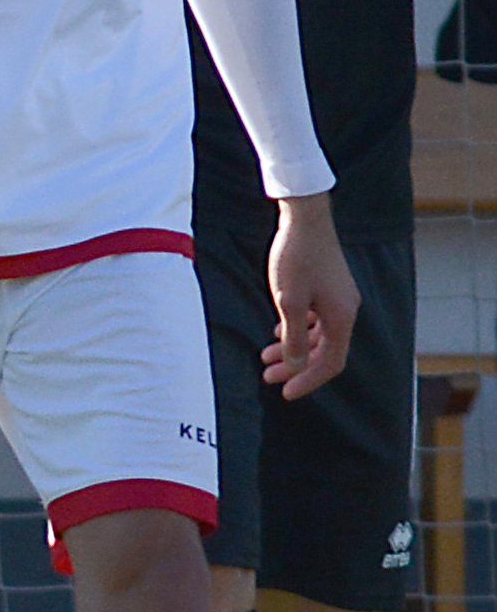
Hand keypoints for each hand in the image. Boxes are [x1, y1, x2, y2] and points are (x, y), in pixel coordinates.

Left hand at [263, 190, 359, 399]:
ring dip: (294, 348)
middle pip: (324, 351)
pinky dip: (298, 330)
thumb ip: (294, 338)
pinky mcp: (329, 288)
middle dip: (296, 366)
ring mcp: (338, 298)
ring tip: (265, 358)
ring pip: (318, 335)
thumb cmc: (295, 258)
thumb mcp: (288, 302)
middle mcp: (346, 310)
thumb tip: (296, 366)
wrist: (305, 219)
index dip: (308, 380)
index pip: (330, 362)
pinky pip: (316, 319)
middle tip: (267, 377)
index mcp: (342, 317)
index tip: (284, 392)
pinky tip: (278, 332)